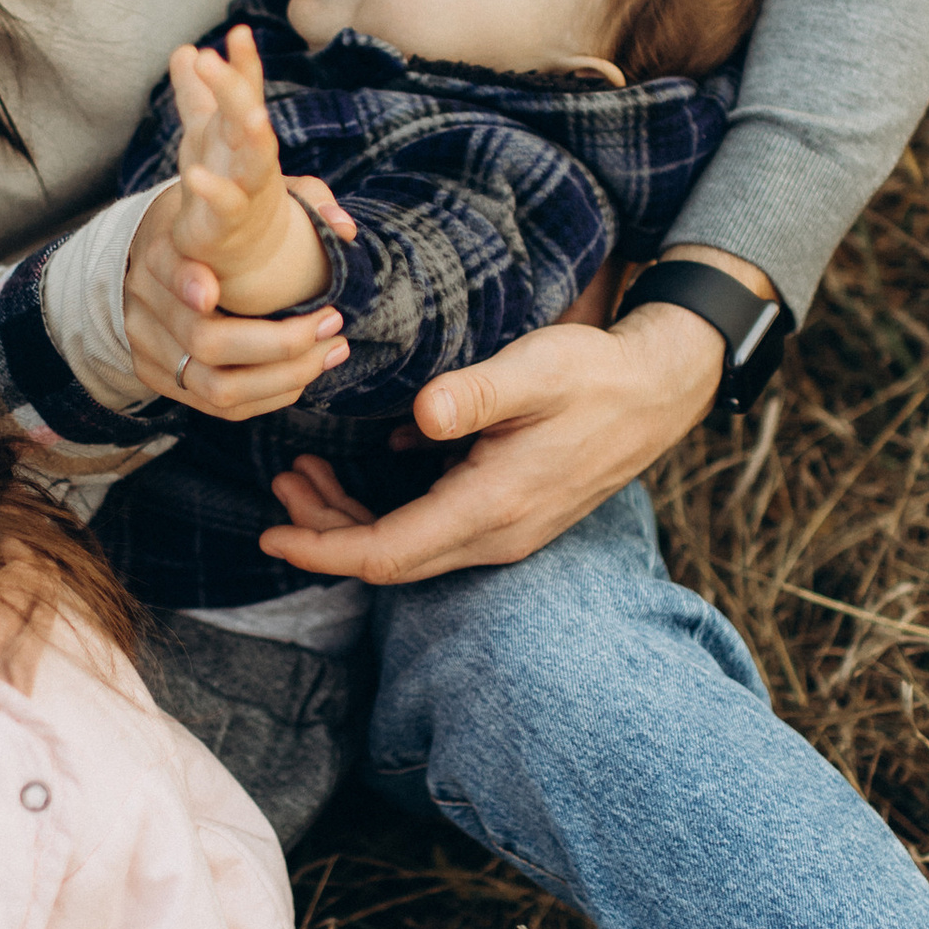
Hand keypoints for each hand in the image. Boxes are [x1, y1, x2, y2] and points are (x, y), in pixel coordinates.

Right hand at [123, 184, 351, 423]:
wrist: (152, 259)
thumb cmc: (216, 227)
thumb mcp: (244, 198)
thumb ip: (298, 199)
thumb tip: (345, 228)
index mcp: (161, 248)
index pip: (166, 266)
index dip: (185, 281)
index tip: (212, 292)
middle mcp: (145, 304)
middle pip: (205, 341)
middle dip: (279, 342)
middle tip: (332, 321)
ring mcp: (149, 348)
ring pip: (217, 386)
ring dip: (284, 378)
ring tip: (331, 352)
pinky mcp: (160, 379)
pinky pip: (220, 405)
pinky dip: (270, 395)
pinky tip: (304, 375)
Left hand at [163, 26, 337, 314]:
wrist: (243, 244)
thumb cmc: (226, 180)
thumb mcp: (206, 133)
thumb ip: (197, 93)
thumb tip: (185, 50)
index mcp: (240, 130)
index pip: (246, 89)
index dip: (243, 62)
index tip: (238, 31)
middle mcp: (250, 156)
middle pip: (248, 117)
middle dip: (235, 89)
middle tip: (213, 60)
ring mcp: (246, 189)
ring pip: (256, 160)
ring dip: (255, 136)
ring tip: (246, 113)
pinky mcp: (227, 223)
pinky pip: (226, 207)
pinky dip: (215, 192)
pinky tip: (195, 175)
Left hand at [253, 297, 728, 583]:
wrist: (657, 395)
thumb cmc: (594, 376)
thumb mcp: (537, 369)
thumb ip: (477, 394)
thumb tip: (419, 418)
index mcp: (493, 505)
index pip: (388, 553)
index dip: (322, 550)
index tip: (271, 534)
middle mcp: (496, 535)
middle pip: (389, 559)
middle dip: (324, 531)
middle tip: (282, 483)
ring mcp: (504, 534)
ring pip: (408, 549)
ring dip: (350, 521)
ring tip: (304, 475)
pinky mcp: (506, 520)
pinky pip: (431, 534)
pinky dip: (384, 514)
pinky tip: (364, 471)